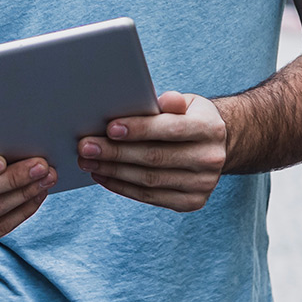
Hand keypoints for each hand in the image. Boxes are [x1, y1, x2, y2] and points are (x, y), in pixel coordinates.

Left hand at [77, 90, 226, 211]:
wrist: (216, 148)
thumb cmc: (191, 119)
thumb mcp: (188, 103)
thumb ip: (172, 102)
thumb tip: (155, 99)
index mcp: (211, 129)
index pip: (171, 129)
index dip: (140, 129)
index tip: (109, 128)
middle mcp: (211, 159)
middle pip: (155, 158)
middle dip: (116, 152)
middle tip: (86, 147)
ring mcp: (202, 185)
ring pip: (149, 180)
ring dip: (114, 172)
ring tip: (88, 162)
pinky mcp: (191, 202)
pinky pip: (150, 197)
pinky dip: (123, 187)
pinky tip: (104, 176)